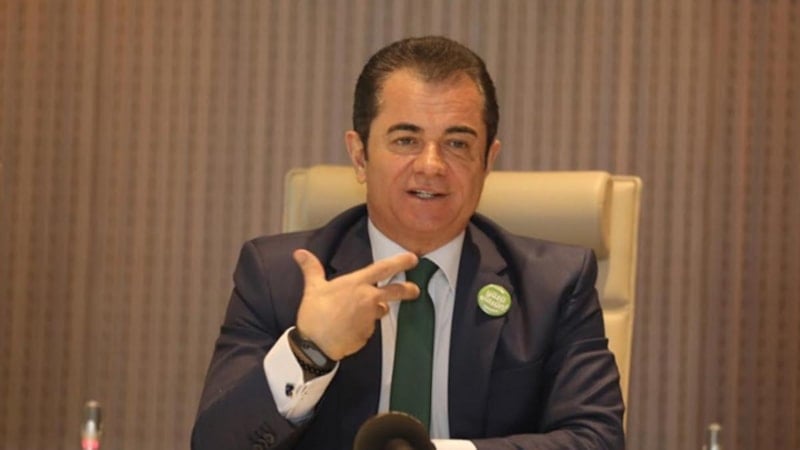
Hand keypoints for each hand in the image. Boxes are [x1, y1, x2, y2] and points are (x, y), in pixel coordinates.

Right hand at [293, 249, 420, 360]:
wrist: (315, 345)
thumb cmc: (314, 314)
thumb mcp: (313, 288)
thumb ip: (311, 269)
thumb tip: (299, 253)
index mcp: (356, 284)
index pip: (383, 268)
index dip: (400, 262)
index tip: (412, 259)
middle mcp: (368, 299)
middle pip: (395, 291)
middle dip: (408, 290)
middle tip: (415, 290)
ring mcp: (370, 318)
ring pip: (380, 311)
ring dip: (375, 311)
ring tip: (355, 314)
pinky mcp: (368, 334)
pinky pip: (369, 327)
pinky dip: (362, 326)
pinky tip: (348, 327)